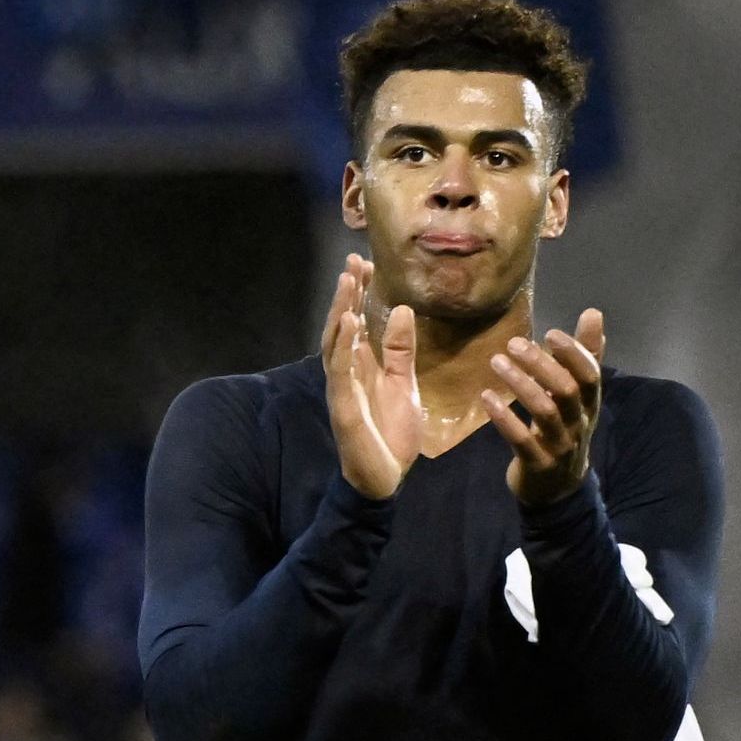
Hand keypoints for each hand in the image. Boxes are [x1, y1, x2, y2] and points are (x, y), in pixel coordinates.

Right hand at [318, 254, 418, 501]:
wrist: (386, 477)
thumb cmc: (392, 434)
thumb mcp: (405, 384)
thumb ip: (401, 350)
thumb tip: (402, 309)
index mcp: (361, 367)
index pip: (355, 323)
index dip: (358, 294)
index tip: (363, 264)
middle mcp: (346, 374)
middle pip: (341, 327)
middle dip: (346, 295)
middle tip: (352, 263)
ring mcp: (342, 390)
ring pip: (336, 344)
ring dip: (341, 313)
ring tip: (348, 283)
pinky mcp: (343, 408)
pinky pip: (341, 373)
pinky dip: (343, 347)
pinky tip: (350, 324)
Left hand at [484, 306, 605, 505]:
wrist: (557, 488)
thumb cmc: (564, 430)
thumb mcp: (578, 396)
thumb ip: (585, 356)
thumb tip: (593, 314)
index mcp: (589, 403)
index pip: (589, 374)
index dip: (574, 353)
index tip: (550, 332)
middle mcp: (579, 422)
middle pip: (566, 389)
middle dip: (541, 364)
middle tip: (513, 344)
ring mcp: (560, 444)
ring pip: (544, 410)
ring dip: (519, 384)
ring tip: (496, 362)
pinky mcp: (538, 463)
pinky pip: (521, 439)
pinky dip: (503, 417)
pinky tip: (485, 398)